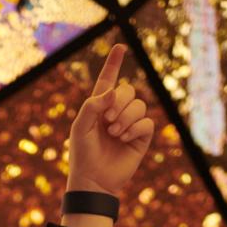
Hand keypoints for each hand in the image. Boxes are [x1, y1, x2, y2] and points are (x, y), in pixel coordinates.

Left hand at [67, 43, 153, 196]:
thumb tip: (113, 91)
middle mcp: (117, 111)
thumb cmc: (83, 154)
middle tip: (108, 120)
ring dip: (126, 117)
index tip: (120, 47)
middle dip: (119, 102)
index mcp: (100, 105)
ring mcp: (130, 124)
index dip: (114, 62)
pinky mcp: (141, 138)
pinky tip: (123, 139)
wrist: (93, 180)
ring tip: (114, 133)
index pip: (109, 79)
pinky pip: (146, 123)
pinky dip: (135, 129)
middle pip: (128, 90)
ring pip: (139, 105)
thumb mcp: (80, 126)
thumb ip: (93, 105)